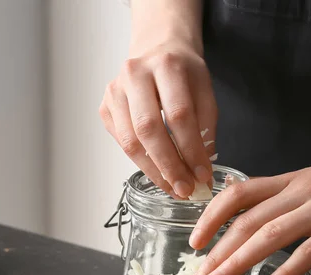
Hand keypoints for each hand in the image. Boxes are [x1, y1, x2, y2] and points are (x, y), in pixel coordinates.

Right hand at [99, 41, 216, 198]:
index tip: (203, 175)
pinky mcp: (105, 106)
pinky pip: (121, 142)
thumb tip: (201, 170)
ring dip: (153, 171)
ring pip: (130, 141)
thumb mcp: (205, 91)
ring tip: (173, 188)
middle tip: (185, 190)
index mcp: (166, 66)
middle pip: (149, 129)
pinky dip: (141, 162)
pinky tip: (158, 172)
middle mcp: (135, 74)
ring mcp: (115, 90)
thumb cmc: (183, 72)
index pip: (179, 115)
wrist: (157, 49)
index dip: (191, 149)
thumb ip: (205, 128)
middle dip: (169, 166)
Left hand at [189, 143, 310, 274]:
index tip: (195, 241)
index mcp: (291, 181)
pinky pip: (309, 252)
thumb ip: (290, 198)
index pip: (238, 194)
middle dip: (216, 252)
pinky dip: (284, 273)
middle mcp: (300, 192)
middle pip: (246, 221)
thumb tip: (261, 222)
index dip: (211, 216)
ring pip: (269, 236)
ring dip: (237, 262)